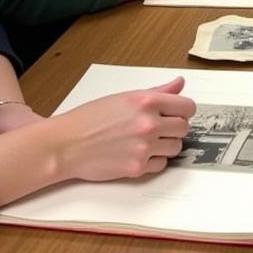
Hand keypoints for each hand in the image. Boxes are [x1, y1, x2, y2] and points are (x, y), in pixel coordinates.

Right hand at [55, 77, 195, 181]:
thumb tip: (179, 83)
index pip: (188, 107)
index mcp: (147, 101)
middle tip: (158, 128)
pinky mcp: (137, 168)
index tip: (177, 113)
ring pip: (176, 147)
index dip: (183, 110)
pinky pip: (161, 164)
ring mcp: (144, 147)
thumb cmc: (90, 119)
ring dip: (165, 145)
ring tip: (146, 141)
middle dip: (174, 128)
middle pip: (184, 127)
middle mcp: (148, 123)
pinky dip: (153, 160)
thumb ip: (157, 91)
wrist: (65, 145)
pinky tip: (138, 153)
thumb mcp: (124, 97)